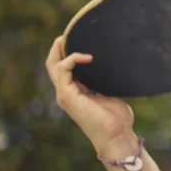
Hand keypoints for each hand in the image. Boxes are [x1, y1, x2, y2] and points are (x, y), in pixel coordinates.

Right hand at [45, 36, 135, 150]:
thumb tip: (112, 68)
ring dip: (60, 50)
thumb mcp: (110, 95)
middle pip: (53, 66)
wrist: (117, 135)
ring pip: (53, 66)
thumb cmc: (117, 119)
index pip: (63, 69)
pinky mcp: (68, 95)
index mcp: (75, 93)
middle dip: (57, 48)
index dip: (66, 54)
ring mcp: (65, 94)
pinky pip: (63, 70)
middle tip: (66, 34)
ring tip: (69, 38)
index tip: (78, 40)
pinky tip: (88, 57)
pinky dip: (72, 60)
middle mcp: (66, 93)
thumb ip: (105, 83)